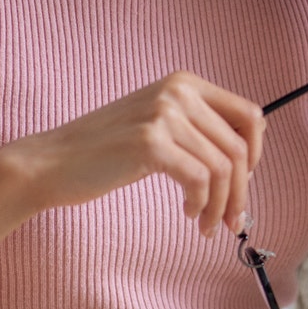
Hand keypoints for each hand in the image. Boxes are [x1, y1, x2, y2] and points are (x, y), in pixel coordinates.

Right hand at [0, 72, 263, 256]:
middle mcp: (178, 91)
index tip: (245, 182)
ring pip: (222, 168)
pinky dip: (200, 204)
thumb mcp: (157, 125)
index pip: (250, 115)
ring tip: (205, 225)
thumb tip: (246, 161)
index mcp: (184, 83)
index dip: (256, 154)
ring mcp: (164, 114)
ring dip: (220, 205)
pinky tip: (188, 214)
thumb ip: (196, 130)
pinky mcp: (150, 142)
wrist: (51, 161)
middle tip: (231, 221)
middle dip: (240, 191)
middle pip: (239, 148)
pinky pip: (199, 179)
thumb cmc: (104, 151)